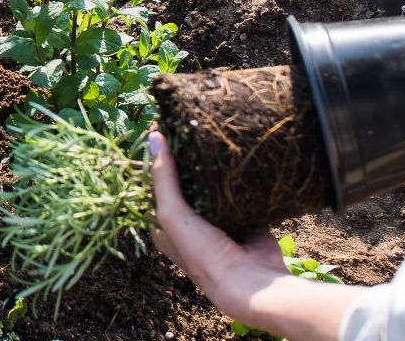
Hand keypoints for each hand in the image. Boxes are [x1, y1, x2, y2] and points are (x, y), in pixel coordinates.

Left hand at [147, 131, 293, 315]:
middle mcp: (190, 224)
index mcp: (167, 227)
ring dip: (212, 164)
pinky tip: (235, 153)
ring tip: (211, 130)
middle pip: (185, 182)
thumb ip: (163, 179)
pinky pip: (236, 190)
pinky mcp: (242, 218)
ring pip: (211, 185)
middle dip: (186, 158)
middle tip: (189, 122)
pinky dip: (236, 175)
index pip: (156, 185)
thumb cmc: (203, 254)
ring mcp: (217, 221)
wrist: (252, 283)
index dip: (157, 158)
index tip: (161, 127)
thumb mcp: (173, 214)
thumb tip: (153, 138)